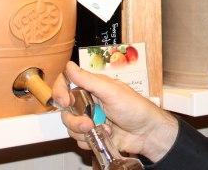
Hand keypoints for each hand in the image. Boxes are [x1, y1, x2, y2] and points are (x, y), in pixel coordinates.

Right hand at [53, 61, 178, 161]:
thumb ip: (89, 80)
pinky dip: (90, 140)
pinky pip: (79, 140)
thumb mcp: (112, 91)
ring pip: (71, 127)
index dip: (60, 92)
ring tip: (102, 129)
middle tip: (88, 123)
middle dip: (75, 120)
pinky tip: (105, 136)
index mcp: (92, 87)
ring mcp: (90, 119)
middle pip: (65, 110)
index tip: (64, 101)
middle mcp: (89, 103)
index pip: (67, 84)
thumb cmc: (136, 108)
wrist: (147, 133)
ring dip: (84, 131)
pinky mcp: (93, 135)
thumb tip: (70, 66)